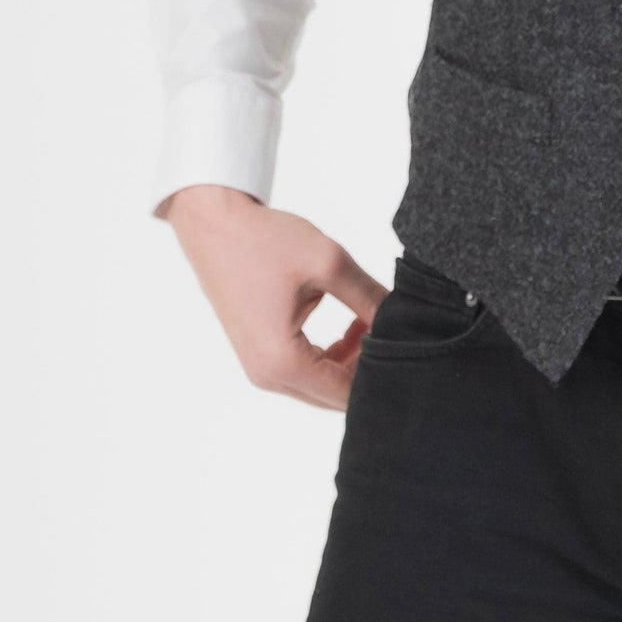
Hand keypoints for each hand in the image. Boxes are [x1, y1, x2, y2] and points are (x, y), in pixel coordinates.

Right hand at [161, 185, 388, 409]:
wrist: (215, 226)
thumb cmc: (265, 241)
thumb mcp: (328, 264)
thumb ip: (370, 298)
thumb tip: (405, 321)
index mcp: (283, 363)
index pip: (348, 394)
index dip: (384, 371)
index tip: (406, 341)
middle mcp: (268, 377)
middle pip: (335, 395)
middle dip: (368, 365)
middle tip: (391, 326)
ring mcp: (260, 369)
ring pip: (322, 384)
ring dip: (352, 359)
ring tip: (369, 318)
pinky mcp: (260, 356)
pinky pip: (306, 371)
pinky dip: (332, 354)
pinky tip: (350, 323)